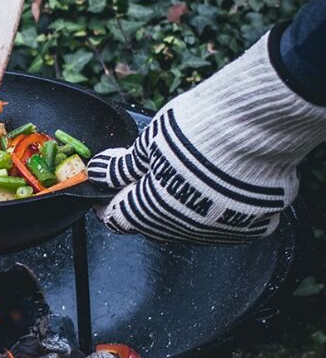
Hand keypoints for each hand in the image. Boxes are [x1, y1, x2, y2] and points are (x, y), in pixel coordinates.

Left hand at [88, 29, 325, 244]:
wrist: (259, 125)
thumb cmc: (199, 130)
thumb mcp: (150, 142)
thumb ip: (122, 166)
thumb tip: (99, 172)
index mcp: (150, 212)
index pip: (117, 218)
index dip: (107, 202)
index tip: (107, 186)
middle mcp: (183, 231)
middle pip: (153, 224)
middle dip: (144, 201)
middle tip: (148, 172)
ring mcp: (219, 232)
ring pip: (189, 225)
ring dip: (181, 205)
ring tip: (188, 171)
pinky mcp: (250, 226)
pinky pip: (227, 224)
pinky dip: (219, 207)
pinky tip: (221, 183)